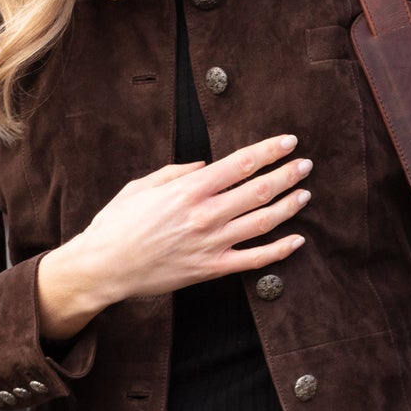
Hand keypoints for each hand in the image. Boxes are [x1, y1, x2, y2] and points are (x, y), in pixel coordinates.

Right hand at [36, 133, 310, 339]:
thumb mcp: (141, 186)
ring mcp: (211, 243)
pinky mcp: (211, 268)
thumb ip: (176, 172)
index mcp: (189, 189)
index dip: (269, 151)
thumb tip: (205, 164)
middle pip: (259, 190)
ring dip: (289, 207)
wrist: (104, 268)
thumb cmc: (116, 224)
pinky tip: (297, 241)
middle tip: (306, 165)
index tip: (288, 142)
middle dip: (287, 175)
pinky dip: (279, 250)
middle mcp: (205, 214)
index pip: (241, 163)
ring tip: (305, 194)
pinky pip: (254, 260)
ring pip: (263, 222)